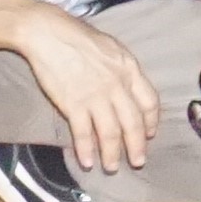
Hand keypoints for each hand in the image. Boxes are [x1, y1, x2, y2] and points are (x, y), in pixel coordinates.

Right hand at [16, 2, 164, 173]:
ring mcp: (96, 96)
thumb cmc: (79, 37)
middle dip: (136, 146)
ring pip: (110, 133)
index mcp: (129, 69)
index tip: (150, 134)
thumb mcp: (112, 48)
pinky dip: (86, 150)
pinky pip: (83, 133)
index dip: (151, 121)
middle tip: (138, 162)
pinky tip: (87, 162)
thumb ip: (123, 70)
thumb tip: (129, 89)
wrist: (49, 34)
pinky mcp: (73, 104)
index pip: (150, 101)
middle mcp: (117, 85)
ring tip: (113, 168)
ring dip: (112, 154)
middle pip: (133, 123)